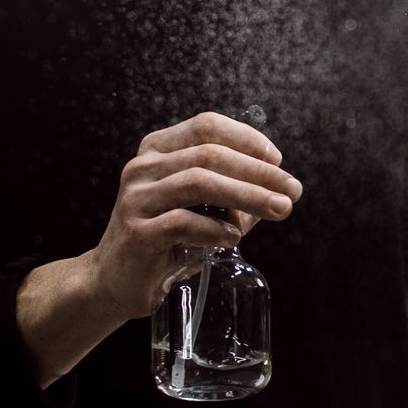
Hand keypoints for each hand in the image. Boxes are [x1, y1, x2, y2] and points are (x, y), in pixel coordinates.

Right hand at [85, 111, 302, 318]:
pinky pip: (182, 222)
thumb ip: (235, 194)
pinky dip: (215, 228)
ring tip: (278, 209)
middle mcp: (143, 168)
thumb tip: (280, 190)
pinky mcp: (137, 232)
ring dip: (247, 195)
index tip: (277, 160)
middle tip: (292, 191)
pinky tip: (233, 238)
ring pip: (198, 183)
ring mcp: (136, 199)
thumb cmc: (165, 239)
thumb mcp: (200, 208)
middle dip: (258, 172)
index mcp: (158, 150)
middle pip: (209, 154)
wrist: (115, 280)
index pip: (206, 126)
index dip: (246, 138)